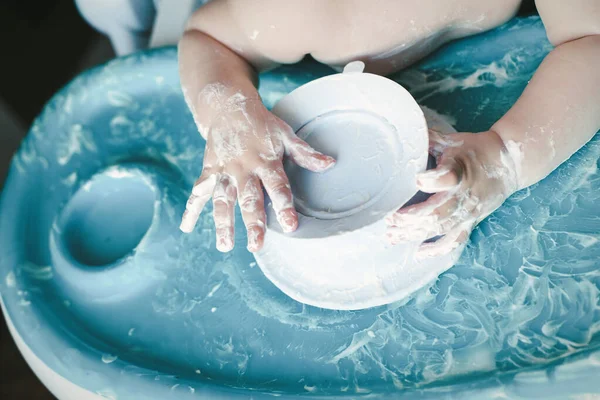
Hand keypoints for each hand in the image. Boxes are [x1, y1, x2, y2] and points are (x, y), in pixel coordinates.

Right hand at [180, 99, 334, 252]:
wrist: (228, 107)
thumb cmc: (262, 124)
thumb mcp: (285, 134)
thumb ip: (305, 153)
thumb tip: (330, 164)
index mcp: (266, 161)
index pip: (278, 187)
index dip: (284, 206)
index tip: (290, 226)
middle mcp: (244, 168)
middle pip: (249, 199)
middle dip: (253, 223)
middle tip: (256, 246)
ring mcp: (224, 171)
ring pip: (223, 200)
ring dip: (223, 223)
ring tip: (224, 246)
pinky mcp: (209, 171)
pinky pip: (199, 192)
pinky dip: (191, 209)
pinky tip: (186, 228)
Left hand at [386, 129, 517, 258]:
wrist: (509, 163)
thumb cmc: (475, 149)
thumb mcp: (454, 140)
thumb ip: (430, 140)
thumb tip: (405, 131)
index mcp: (462, 171)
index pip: (450, 177)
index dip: (433, 180)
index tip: (416, 180)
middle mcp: (466, 195)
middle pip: (439, 212)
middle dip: (412, 218)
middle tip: (390, 219)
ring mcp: (469, 211)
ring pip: (442, 229)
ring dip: (416, 234)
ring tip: (392, 236)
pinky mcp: (471, 221)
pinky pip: (455, 240)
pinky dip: (437, 249)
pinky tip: (418, 253)